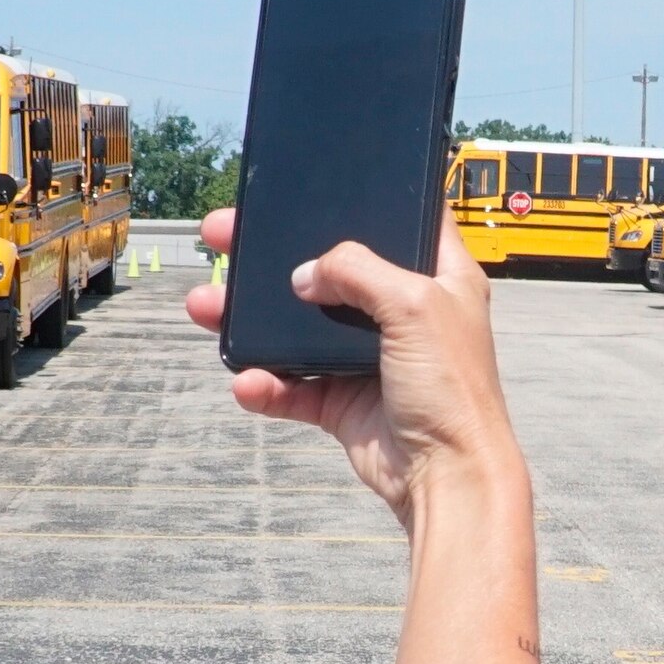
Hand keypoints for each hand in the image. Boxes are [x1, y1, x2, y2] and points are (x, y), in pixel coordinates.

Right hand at [188, 208, 522, 522]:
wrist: (447, 477)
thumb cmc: (456, 392)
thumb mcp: (416, 306)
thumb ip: (357, 271)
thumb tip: (305, 274)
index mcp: (437, 278)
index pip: (400, 221)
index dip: (363, 201)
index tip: (316, 186)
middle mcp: (402, 313)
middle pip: (330, 271)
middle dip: (277, 256)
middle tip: (229, 237)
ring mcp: (368, 357)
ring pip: (297, 327)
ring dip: (252, 319)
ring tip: (207, 305)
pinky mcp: (342, 399)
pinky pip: (291, 384)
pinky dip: (266, 383)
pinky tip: (247, 381)